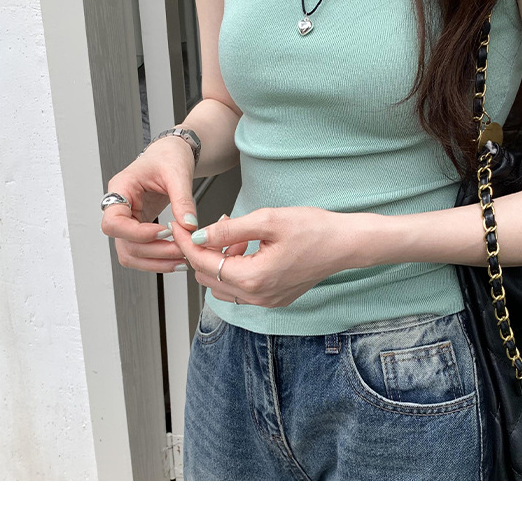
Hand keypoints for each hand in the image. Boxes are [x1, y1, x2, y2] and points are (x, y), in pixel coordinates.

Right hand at [101, 136, 201, 272]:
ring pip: (131, 253)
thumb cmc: (168, 155)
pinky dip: (158, 260)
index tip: (164, 231)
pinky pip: (142, 251)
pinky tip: (177, 259)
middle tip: (182, 250)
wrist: (172, 153)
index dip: (137, 233)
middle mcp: (120, 207)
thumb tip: (189, 225)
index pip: (113, 222)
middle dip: (154, 251)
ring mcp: (129, 219)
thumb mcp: (178, 172)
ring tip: (183, 260)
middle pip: (123, 243)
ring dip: (156, 262)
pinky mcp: (139, 227)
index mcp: (121, 188)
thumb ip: (183, 200)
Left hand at [171, 206, 356, 306]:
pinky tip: (247, 248)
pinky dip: (235, 269)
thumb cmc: (313, 229)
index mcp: (253, 278)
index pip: (204, 263)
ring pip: (223, 285)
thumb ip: (229, 230)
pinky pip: (241, 288)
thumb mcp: (267, 220)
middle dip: (203, 251)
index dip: (186, 242)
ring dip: (219, 261)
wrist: (345, 243)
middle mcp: (257, 297)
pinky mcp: (275, 298)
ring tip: (235, 235)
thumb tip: (198, 235)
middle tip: (213, 225)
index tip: (176, 226)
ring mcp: (267, 301)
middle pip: (209, 278)